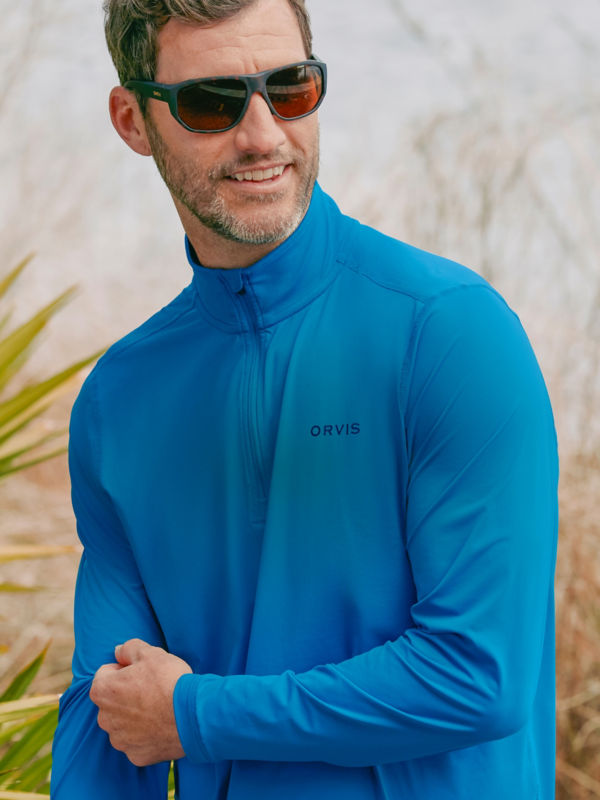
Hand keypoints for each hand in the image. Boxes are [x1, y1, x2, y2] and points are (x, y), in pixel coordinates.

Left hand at [89, 638, 191, 765]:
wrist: (193, 715)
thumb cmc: (169, 681)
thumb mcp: (150, 653)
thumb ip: (128, 648)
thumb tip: (117, 651)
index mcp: (103, 691)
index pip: (105, 673)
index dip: (124, 668)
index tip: (142, 671)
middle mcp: (105, 718)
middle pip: (113, 700)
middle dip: (127, 694)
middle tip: (152, 688)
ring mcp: (120, 740)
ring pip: (124, 723)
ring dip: (135, 716)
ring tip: (159, 707)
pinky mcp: (136, 756)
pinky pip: (137, 741)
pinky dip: (146, 734)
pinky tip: (162, 725)